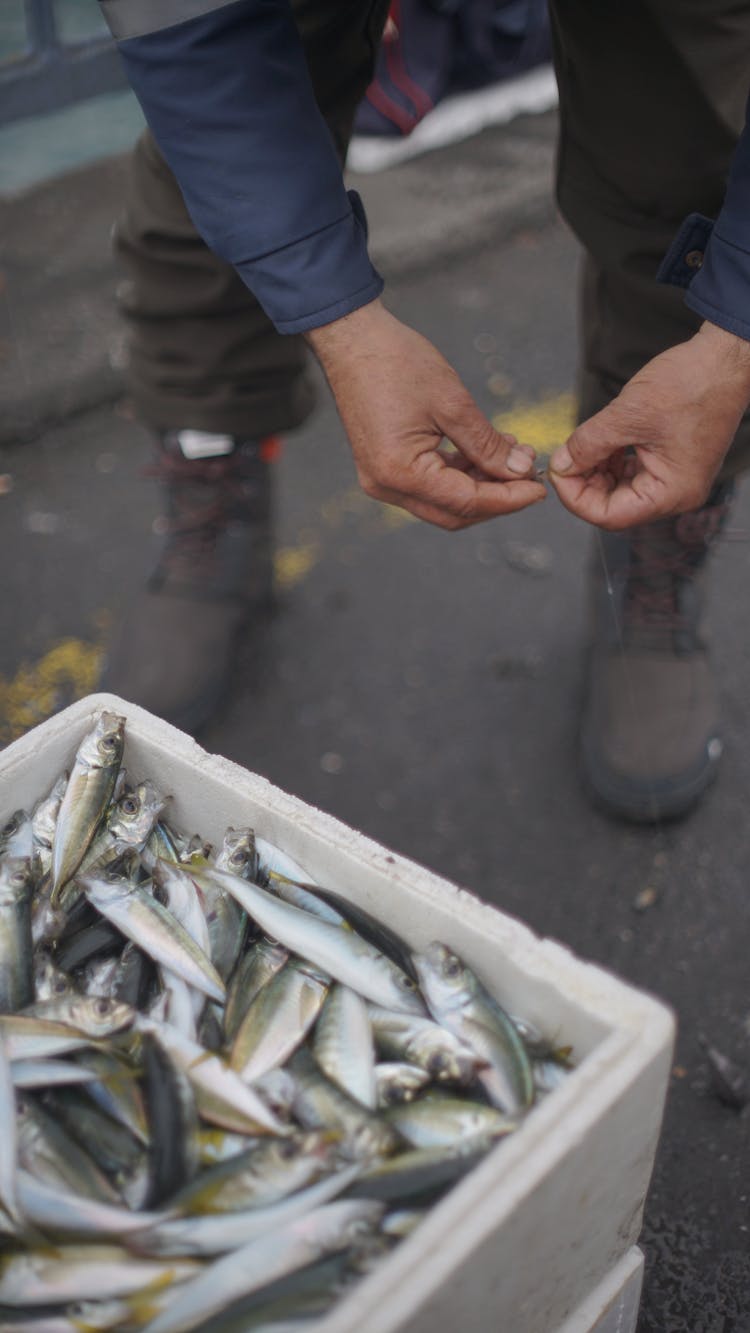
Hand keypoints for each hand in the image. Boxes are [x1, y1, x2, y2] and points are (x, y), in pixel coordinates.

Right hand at [306, 300, 545, 529]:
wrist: (353, 339)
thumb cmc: (396, 363)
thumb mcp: (453, 403)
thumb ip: (487, 445)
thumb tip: (520, 470)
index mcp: (399, 473)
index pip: (466, 502)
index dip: (508, 498)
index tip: (539, 488)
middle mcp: (386, 485)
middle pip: (454, 513)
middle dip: (495, 498)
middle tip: (529, 475)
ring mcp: (382, 479)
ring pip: (443, 501)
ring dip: (479, 485)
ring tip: (512, 455)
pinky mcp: (384, 467)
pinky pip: (428, 484)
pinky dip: (459, 474)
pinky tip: (484, 453)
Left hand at [548, 322, 749, 529]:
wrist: (724, 358)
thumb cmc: (690, 384)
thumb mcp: (627, 415)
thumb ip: (588, 444)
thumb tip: (561, 464)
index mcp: (671, 493)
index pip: (610, 517)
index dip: (576, 498)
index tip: (556, 472)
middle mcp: (676, 494)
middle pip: (614, 506)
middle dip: (585, 483)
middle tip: (564, 457)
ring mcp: (675, 479)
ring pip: (621, 489)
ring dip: (597, 470)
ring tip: (582, 444)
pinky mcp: (672, 462)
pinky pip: (634, 472)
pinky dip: (613, 459)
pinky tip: (600, 440)